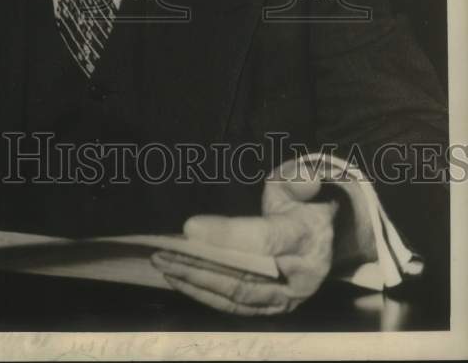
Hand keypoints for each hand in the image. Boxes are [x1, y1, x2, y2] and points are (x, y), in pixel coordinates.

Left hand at [151, 176, 336, 315]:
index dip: (227, 235)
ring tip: (163, 263)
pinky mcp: (273, 310)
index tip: (189, 227)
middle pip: (245, 274)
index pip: (264, 238)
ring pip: (236, 295)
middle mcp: (300, 274)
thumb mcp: (301, 186)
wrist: (325, 241)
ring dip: (196, 281)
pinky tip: (178, 280)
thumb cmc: (302, 206)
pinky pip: (235, 307)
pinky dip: (205, 295)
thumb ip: (295, 180)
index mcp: (307, 236)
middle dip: (200, 264)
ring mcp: (288, 298)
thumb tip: (303, 178)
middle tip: (163, 251)